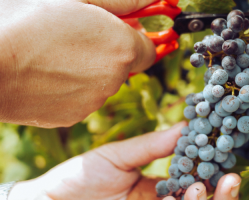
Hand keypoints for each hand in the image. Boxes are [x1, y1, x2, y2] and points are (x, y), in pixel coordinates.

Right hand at [0, 0, 155, 127]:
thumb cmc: (24, 20)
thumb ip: (123, 1)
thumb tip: (153, 2)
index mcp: (122, 48)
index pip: (150, 48)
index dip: (135, 37)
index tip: (121, 28)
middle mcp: (114, 79)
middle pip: (125, 64)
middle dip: (110, 50)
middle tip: (77, 34)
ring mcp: (93, 101)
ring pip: (102, 82)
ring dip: (89, 68)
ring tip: (53, 52)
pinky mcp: (71, 116)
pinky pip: (81, 98)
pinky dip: (71, 87)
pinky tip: (44, 72)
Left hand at [8, 122, 241, 199]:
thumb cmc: (80, 176)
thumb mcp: (119, 157)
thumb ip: (152, 145)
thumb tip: (186, 125)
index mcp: (161, 188)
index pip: (195, 180)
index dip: (213, 170)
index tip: (225, 154)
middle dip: (221, 195)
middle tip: (231, 178)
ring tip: (202, 186)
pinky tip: (181, 198)